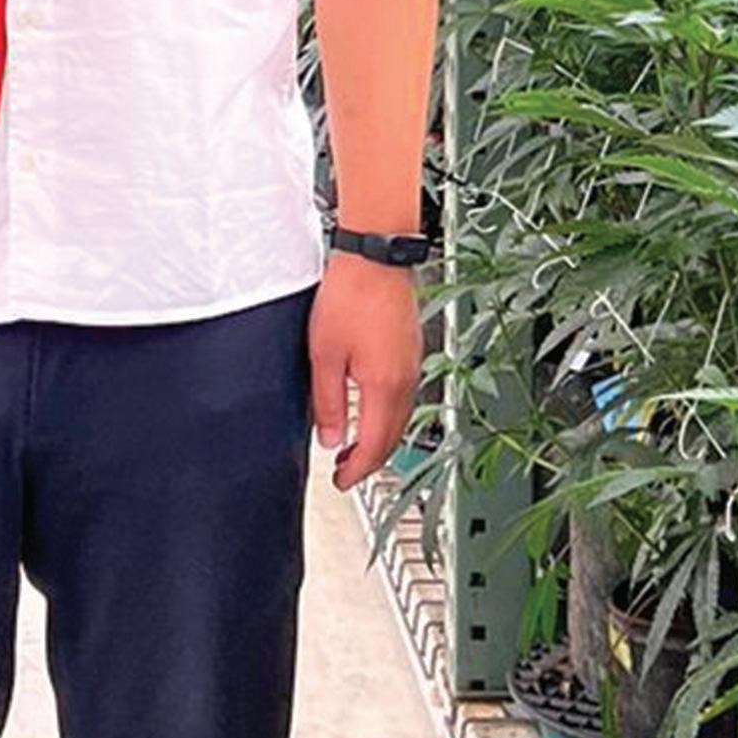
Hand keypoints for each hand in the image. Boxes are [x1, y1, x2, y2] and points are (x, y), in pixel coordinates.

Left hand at [310, 251, 422, 495]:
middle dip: (370, 461)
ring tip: (354, 447)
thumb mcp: (324, 355)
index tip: (341, 481)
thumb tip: (330, 438)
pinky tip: (370, 410)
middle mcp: (406, 380)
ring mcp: (412, 364)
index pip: (375, 446)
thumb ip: (328, 402)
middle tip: (346, 471)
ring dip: (380, 439)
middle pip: (393, 437)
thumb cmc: (350, 296)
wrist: (375, 257)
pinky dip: (387, 416)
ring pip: (401, 418)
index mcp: (384, 385)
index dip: (357, 471)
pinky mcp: (411, 350)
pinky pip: (403, 397)